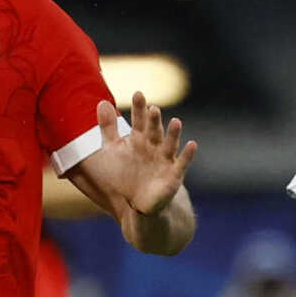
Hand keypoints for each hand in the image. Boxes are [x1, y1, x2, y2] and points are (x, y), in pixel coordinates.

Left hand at [99, 93, 195, 216]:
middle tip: (153, 108)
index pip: (139, 120)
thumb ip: (108, 127)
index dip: (139, 109)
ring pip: (170, 144)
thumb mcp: (112, 150)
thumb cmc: (125, 173)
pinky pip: (182, 164)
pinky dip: (187, 155)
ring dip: (173, 134)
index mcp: (139, 139)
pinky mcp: (174, 175)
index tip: (138, 94)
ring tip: (176, 122)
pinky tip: (193, 144)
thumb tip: (102, 102)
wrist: (137, 202)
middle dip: (154, 121)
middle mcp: (154, 146)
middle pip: (154, 130)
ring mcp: (165, 159)